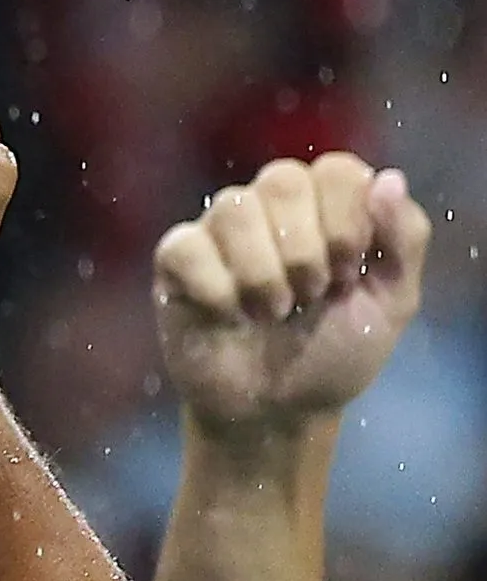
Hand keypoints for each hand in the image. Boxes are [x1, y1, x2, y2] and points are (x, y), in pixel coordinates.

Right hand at [154, 153, 431, 441]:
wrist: (280, 410)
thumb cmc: (336, 351)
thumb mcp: (393, 302)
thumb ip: (404, 238)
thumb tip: (389, 179)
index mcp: (326, 206)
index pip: (337, 170)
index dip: (348, 222)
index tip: (351, 274)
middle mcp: (270, 206)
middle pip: (282, 180)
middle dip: (307, 251)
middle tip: (313, 296)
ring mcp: (219, 230)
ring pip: (234, 209)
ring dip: (264, 275)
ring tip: (272, 313)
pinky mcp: (176, 260)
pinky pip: (187, 246)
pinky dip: (217, 291)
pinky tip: (229, 316)